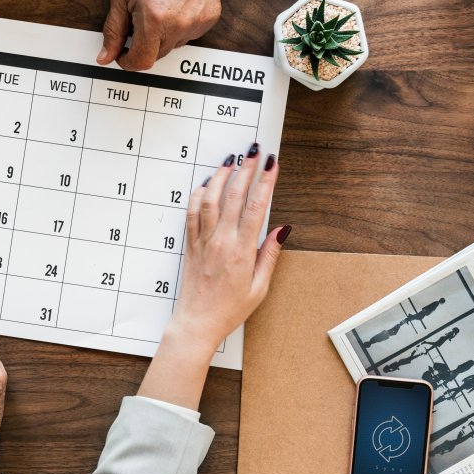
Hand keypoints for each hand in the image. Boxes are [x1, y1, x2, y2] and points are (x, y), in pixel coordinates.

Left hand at [98, 0, 227, 70]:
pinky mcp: (210, 16)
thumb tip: (106, 56)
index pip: (142, 61)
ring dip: (163, 35)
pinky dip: (180, 26)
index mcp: (154, 19)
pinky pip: (191, 34)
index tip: (123, 54)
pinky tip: (175, 6)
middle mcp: (179, 23)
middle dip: (144, 43)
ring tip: (159, 7)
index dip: (128, 61)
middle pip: (157, 55)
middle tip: (139, 19)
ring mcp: (198, 21)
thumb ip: (113, 30)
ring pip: (174, 45)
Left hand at [138, 146, 288, 408]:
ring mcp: (203, 241)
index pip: (255, 207)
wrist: (197, 322)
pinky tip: (205, 184)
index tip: (272, 164)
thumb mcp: (260, 287)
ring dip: (220, 176)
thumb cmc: (230, 309)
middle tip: (254, 151)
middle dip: (245, 170)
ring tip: (230, 160)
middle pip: (232, 196)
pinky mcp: (191, 244)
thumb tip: (282, 229)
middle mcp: (220, 241)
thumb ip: (270, 255)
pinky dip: (198, 195)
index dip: (265, 182)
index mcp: (241, 251)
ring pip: (209, 199)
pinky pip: (192, 213)